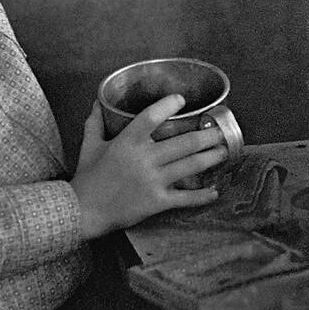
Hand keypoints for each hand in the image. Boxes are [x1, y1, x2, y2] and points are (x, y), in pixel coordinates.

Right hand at [70, 95, 227, 238]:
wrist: (84, 210)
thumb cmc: (87, 177)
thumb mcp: (89, 145)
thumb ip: (95, 122)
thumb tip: (98, 103)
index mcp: (127, 142)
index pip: (150, 117)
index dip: (167, 106)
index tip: (181, 100)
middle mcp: (144, 159)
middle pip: (182, 143)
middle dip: (205, 135)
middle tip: (219, 130)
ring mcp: (152, 181)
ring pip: (189, 166)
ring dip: (210, 158)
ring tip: (223, 151)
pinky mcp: (157, 201)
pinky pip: (185, 198)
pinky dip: (202, 195)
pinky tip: (214, 191)